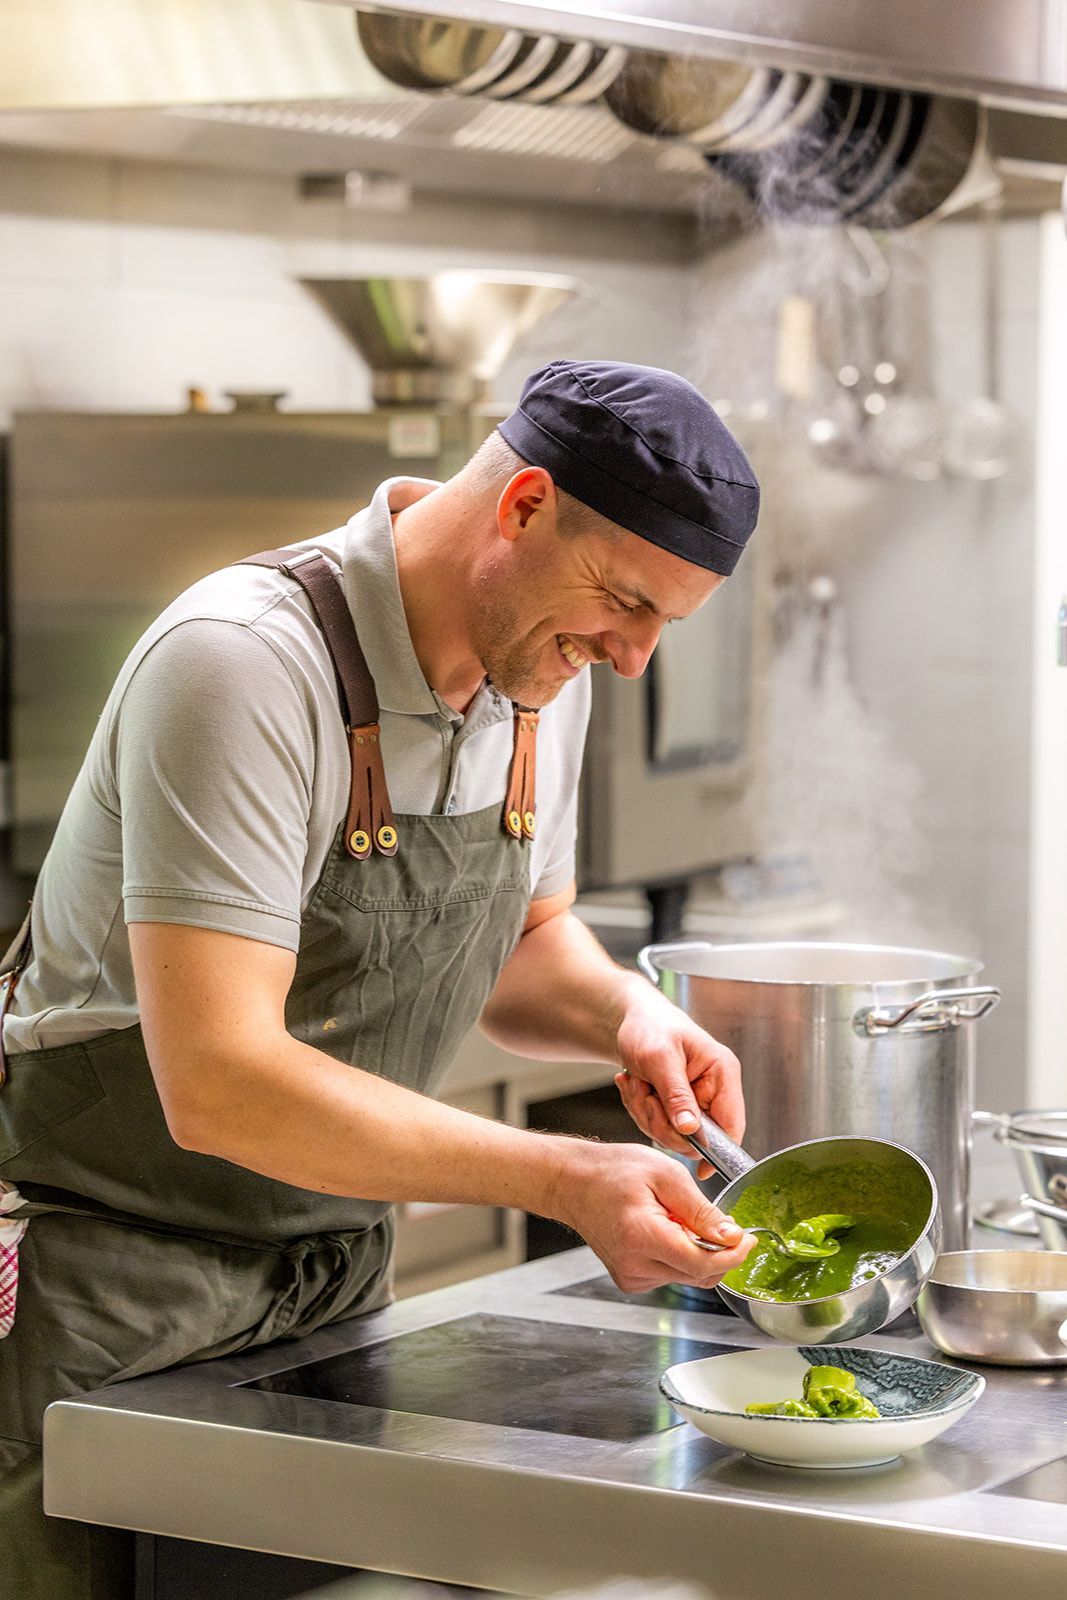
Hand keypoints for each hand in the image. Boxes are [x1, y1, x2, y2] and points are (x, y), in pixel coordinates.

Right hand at [555, 1141, 754, 1294]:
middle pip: (699, 1275)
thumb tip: (732, 1236)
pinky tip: (665, 1229)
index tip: (748, 1239)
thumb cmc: (613, 1171)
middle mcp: (635, 1266)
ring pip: (688, 1276)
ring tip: (677, 1218)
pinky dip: (680, 1255)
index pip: (702, 1264)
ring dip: (698, 1252)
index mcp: (642, 1237)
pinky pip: (672, 1274)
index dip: (733, 1255)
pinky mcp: (631, 1280)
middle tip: (720, 1222)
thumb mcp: (665, 1174)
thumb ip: (700, 1210)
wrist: (573, 1182)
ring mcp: (631, 1277)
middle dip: (719, 1252)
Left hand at [612, 979, 743, 1176]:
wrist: (631, 1018)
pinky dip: (642, 1110)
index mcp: (722, 1074)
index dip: (718, 1151)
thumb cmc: (650, 1027)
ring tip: (638, 1084)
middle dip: (662, 1121)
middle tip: (644, 1095)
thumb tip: (691, 1130)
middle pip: (697, 1136)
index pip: (732, 1125)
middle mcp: (713, 1090)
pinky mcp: (677, 1106)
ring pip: (674, 1134)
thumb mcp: (660, 1058)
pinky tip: (635, 1085)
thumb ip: (676, 1095)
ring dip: (647, 1113)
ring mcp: (695, 1100)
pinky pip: (660, 1126)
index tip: (701, 1170)